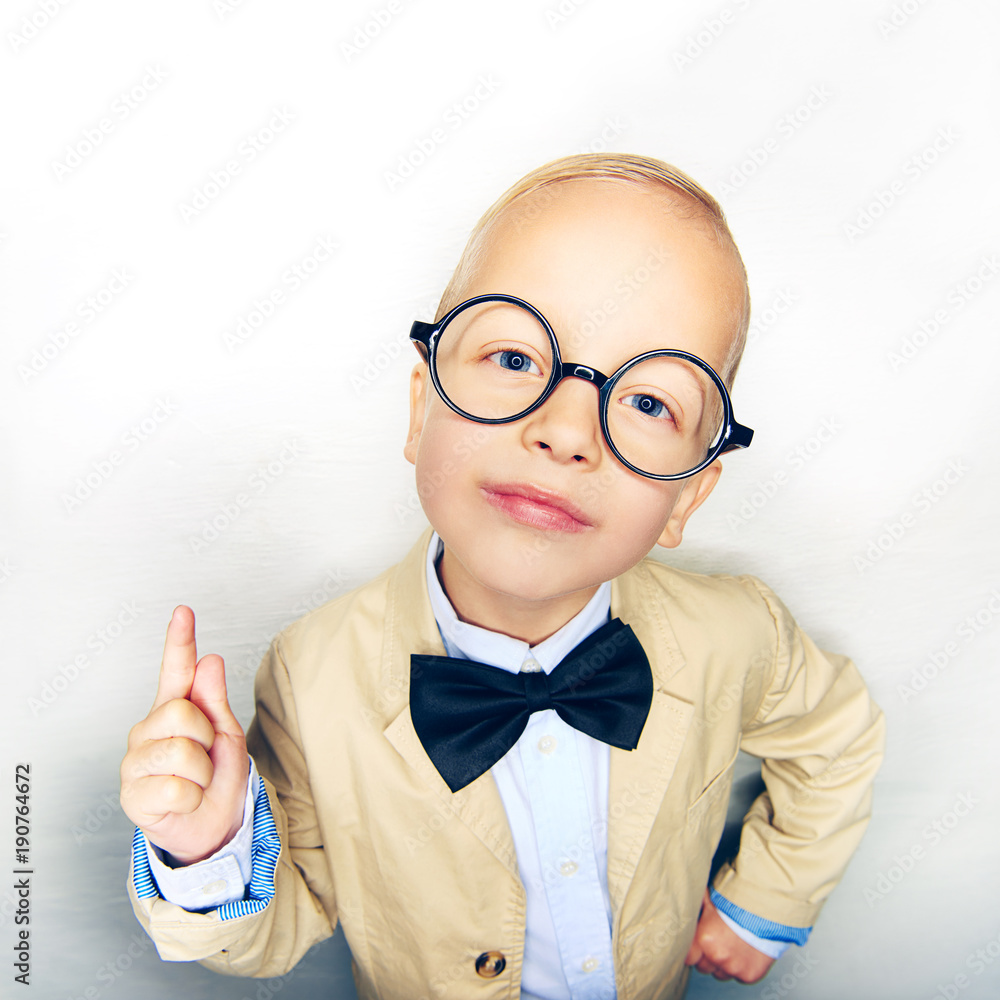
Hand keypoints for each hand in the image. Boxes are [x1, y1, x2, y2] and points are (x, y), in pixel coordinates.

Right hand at [120, 606, 249, 863]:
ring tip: (196, 780)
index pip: (177, 670)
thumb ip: (215, 700)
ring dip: (202, 771)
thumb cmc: (217, 777)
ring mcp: (136, 763)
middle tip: (205, 758)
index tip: (184, 611)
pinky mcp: (133, 796)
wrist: (214, 827)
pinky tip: (184, 801)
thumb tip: (210, 660)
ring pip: (181, 751)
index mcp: (173, 711)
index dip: (180, 641)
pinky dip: (192, 797)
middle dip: (206, 738)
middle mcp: (148, 731)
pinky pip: (176, 787)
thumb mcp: (225, 735)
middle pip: (183, 713)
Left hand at [684, 889, 775, 982]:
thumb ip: (696, 907)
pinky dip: (740, 968)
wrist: (767, 913)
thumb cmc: (738, 905)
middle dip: (707, 957)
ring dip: (723, 964)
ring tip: (732, 946)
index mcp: (704, 940)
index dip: (692, 952)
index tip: (696, 947)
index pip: (688, 958)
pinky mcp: (749, 976)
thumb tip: (683, 900)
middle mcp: (717, 957)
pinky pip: (738, 977)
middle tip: (718, 943)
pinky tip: (745, 952)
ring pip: (720, 974)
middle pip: (703, 967)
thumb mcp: (711, 902)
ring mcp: (734, 969)